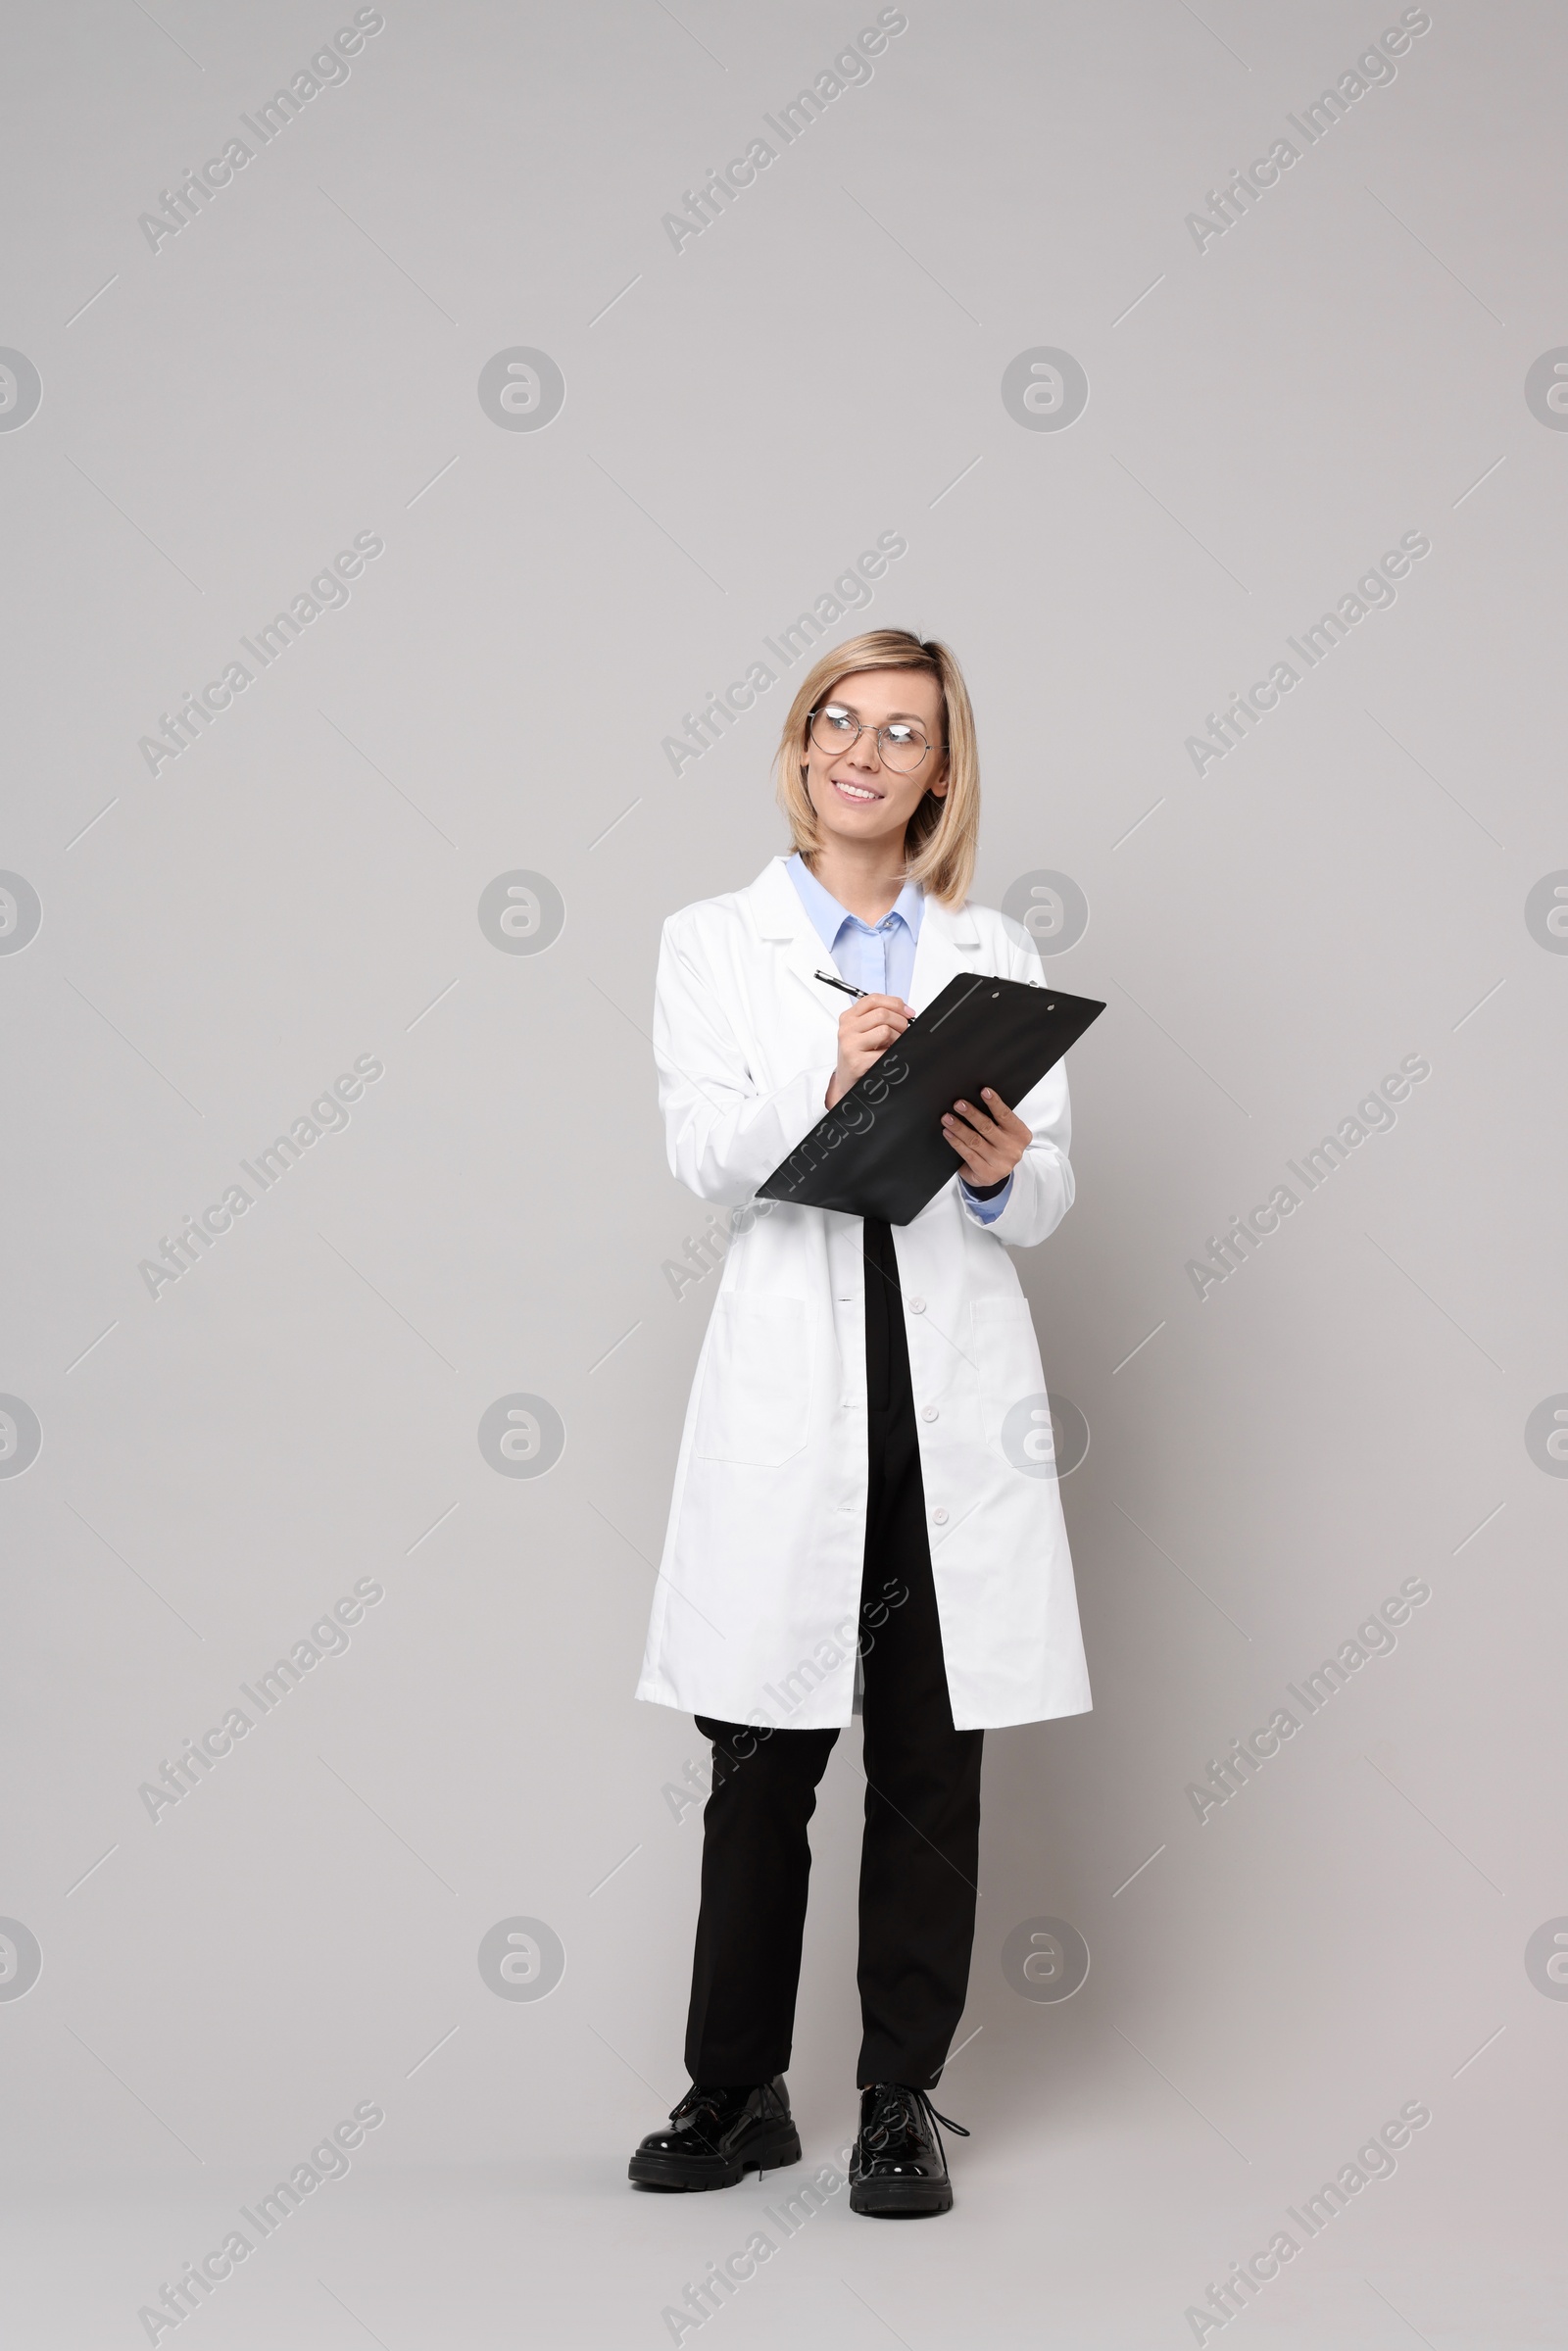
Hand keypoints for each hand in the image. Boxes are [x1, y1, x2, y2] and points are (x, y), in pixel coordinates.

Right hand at [824, 993, 912, 1109]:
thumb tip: (907, 1012)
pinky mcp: (857, 1062)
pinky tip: (887, 1057)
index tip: (908, 1013)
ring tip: (894, 1045)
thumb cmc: (858, 1053)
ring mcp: (850, 1045)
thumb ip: (879, 1017)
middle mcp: (847, 1029)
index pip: (873, 999)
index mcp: (848, 1017)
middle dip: (901, 1022)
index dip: (895, 1003)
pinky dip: (892, 1054)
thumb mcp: (863, 1030)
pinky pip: (885, 1052)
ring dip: (898, 1038)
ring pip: (885, 1031)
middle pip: (882, 1014)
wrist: (846, 1079)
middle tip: (904, 1032)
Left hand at [942, 1089, 1030, 1188]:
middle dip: (971, 1114)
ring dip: (959, 1127)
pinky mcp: (987, 1174)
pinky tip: (948, 1133)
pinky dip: (956, 1142)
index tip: (984, 1091)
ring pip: (975, 1141)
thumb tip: (974, 1100)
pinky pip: (968, 1154)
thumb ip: (996, 1120)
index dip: (995, 1103)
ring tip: (947, 1118)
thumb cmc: (997, 1146)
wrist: (993, 1174)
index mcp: (1021, 1135)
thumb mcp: (1003, 1132)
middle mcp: (1013, 1150)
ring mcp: (1000, 1163)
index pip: (1006, 1116)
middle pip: (988, 1128)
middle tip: (958, 1104)